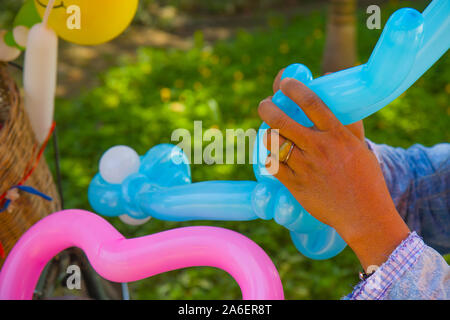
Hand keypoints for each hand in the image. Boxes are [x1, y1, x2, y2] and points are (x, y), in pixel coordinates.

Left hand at [259, 77, 409, 269]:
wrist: (364, 215)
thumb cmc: (365, 179)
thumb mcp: (359, 147)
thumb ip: (347, 125)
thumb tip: (339, 105)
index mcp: (337, 135)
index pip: (312, 103)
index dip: (294, 88)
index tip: (284, 82)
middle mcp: (319, 148)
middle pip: (283, 121)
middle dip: (267, 108)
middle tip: (265, 105)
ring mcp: (305, 167)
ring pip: (273, 142)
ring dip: (266, 134)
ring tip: (268, 132)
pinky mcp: (295, 185)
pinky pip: (272, 166)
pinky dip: (269, 158)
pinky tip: (271, 155)